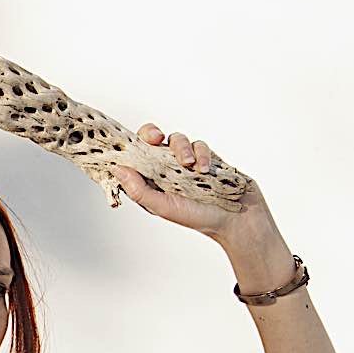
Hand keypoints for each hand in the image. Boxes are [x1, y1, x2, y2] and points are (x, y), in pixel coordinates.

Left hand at [112, 124, 277, 245]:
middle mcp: (165, 168)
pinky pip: (199, 145)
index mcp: (151, 180)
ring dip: (181, 148)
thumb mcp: (162, 207)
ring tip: (189, 166)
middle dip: (151, 133)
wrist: (236, 219)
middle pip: (152, 140)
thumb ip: (139, 190)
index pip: (134, 157)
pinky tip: (205, 169)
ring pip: (176, 139)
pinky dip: (201, 154)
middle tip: (156, 137)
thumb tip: (117, 170)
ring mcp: (186, 161)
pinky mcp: (206, 156)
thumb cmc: (197, 217)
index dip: (128, 146)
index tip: (128, 143)